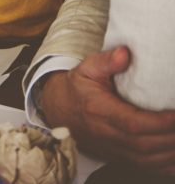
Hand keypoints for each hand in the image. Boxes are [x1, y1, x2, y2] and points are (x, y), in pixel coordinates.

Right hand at [40, 47, 174, 173]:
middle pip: (145, 145)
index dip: (159, 122)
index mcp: (98, 110)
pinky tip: (174, 156)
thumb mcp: (87, 68)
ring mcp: (112, 149)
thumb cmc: (77, 88)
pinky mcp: (118, 157)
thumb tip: (125, 53)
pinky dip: (165, 166)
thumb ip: (106, 60)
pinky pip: (145, 168)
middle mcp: (105, 134)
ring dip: (171, 153)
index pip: (132, 123)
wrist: (58, 110)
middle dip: (171, 137)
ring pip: (148, 160)